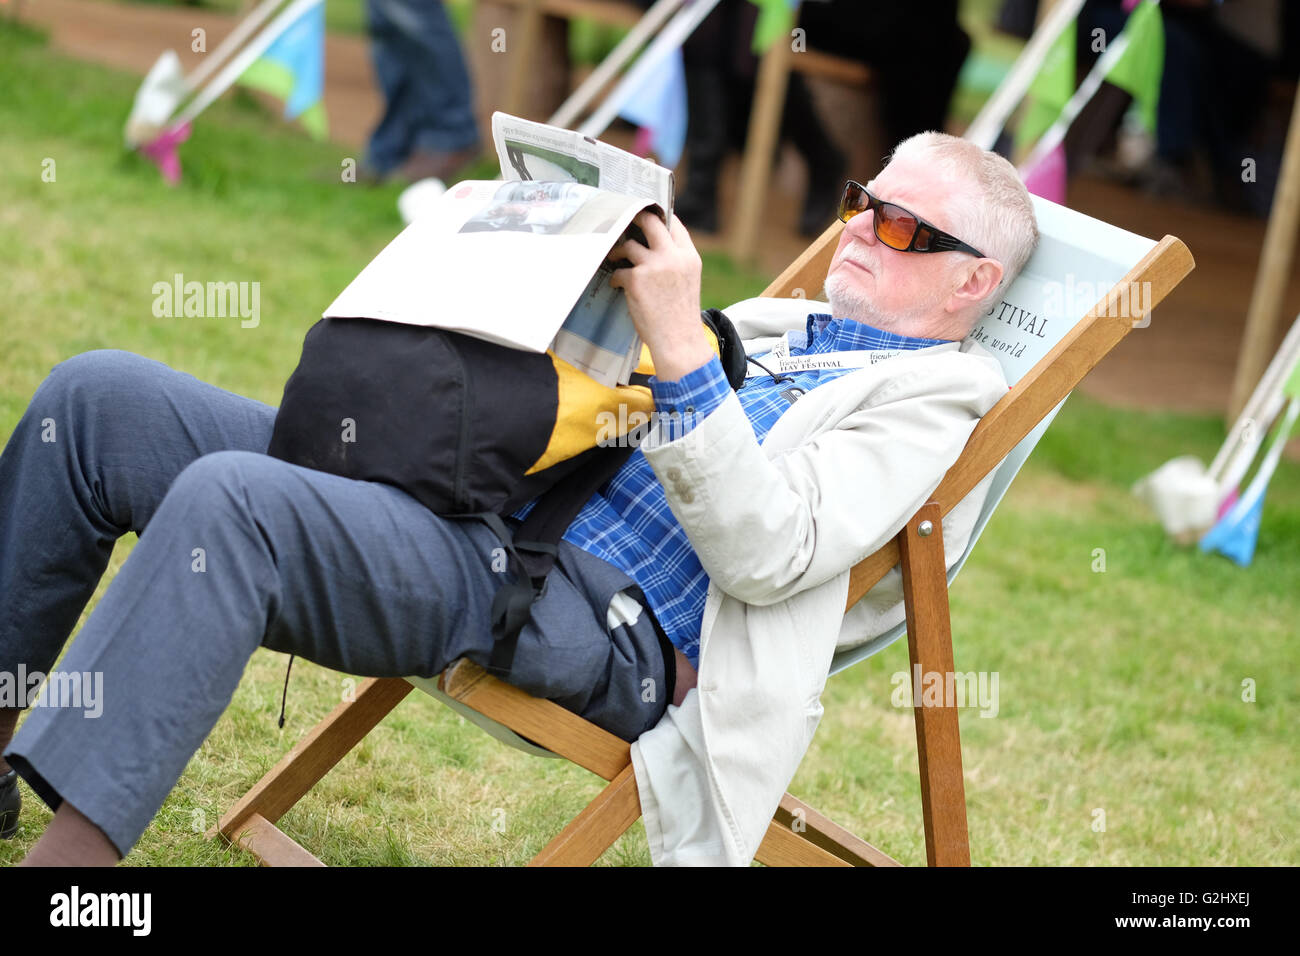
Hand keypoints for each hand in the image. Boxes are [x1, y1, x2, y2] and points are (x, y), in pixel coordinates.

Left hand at [608, 211, 713, 379]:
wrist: (678, 342)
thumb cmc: (680, 316)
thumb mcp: (688, 281)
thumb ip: (675, 261)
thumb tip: (651, 244)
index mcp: (689, 257)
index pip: (674, 224)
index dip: (659, 216)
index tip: (646, 214)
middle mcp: (673, 257)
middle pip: (650, 222)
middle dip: (634, 218)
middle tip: (624, 221)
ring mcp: (654, 266)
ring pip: (628, 245)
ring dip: (618, 251)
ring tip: (615, 259)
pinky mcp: (636, 280)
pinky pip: (619, 271)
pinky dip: (615, 279)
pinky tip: (617, 286)